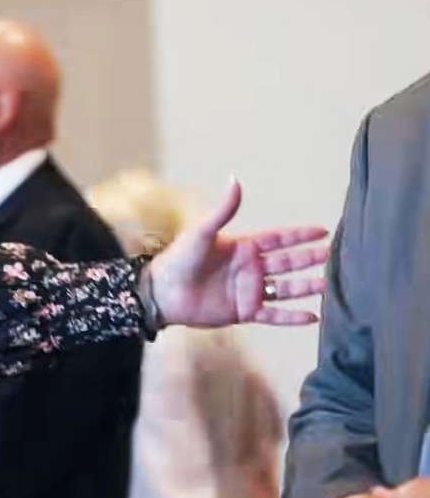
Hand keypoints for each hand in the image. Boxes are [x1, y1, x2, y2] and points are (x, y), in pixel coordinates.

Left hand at [149, 178, 328, 327]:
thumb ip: (223, 210)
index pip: (278, 239)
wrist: (163, 292)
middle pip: (287, 263)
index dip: (299, 236)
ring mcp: (249, 290)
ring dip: (306, 287)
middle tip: (334, 255)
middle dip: (309, 259)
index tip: (323, 231)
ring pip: (286, 289)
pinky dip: (292, 317)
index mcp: (242, 247)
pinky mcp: (244, 311)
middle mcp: (250, 268)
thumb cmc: (179, 258)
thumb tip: (235, 180)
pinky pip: (274, 315)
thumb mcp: (202, 232)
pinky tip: (313, 316)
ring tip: (328, 285)